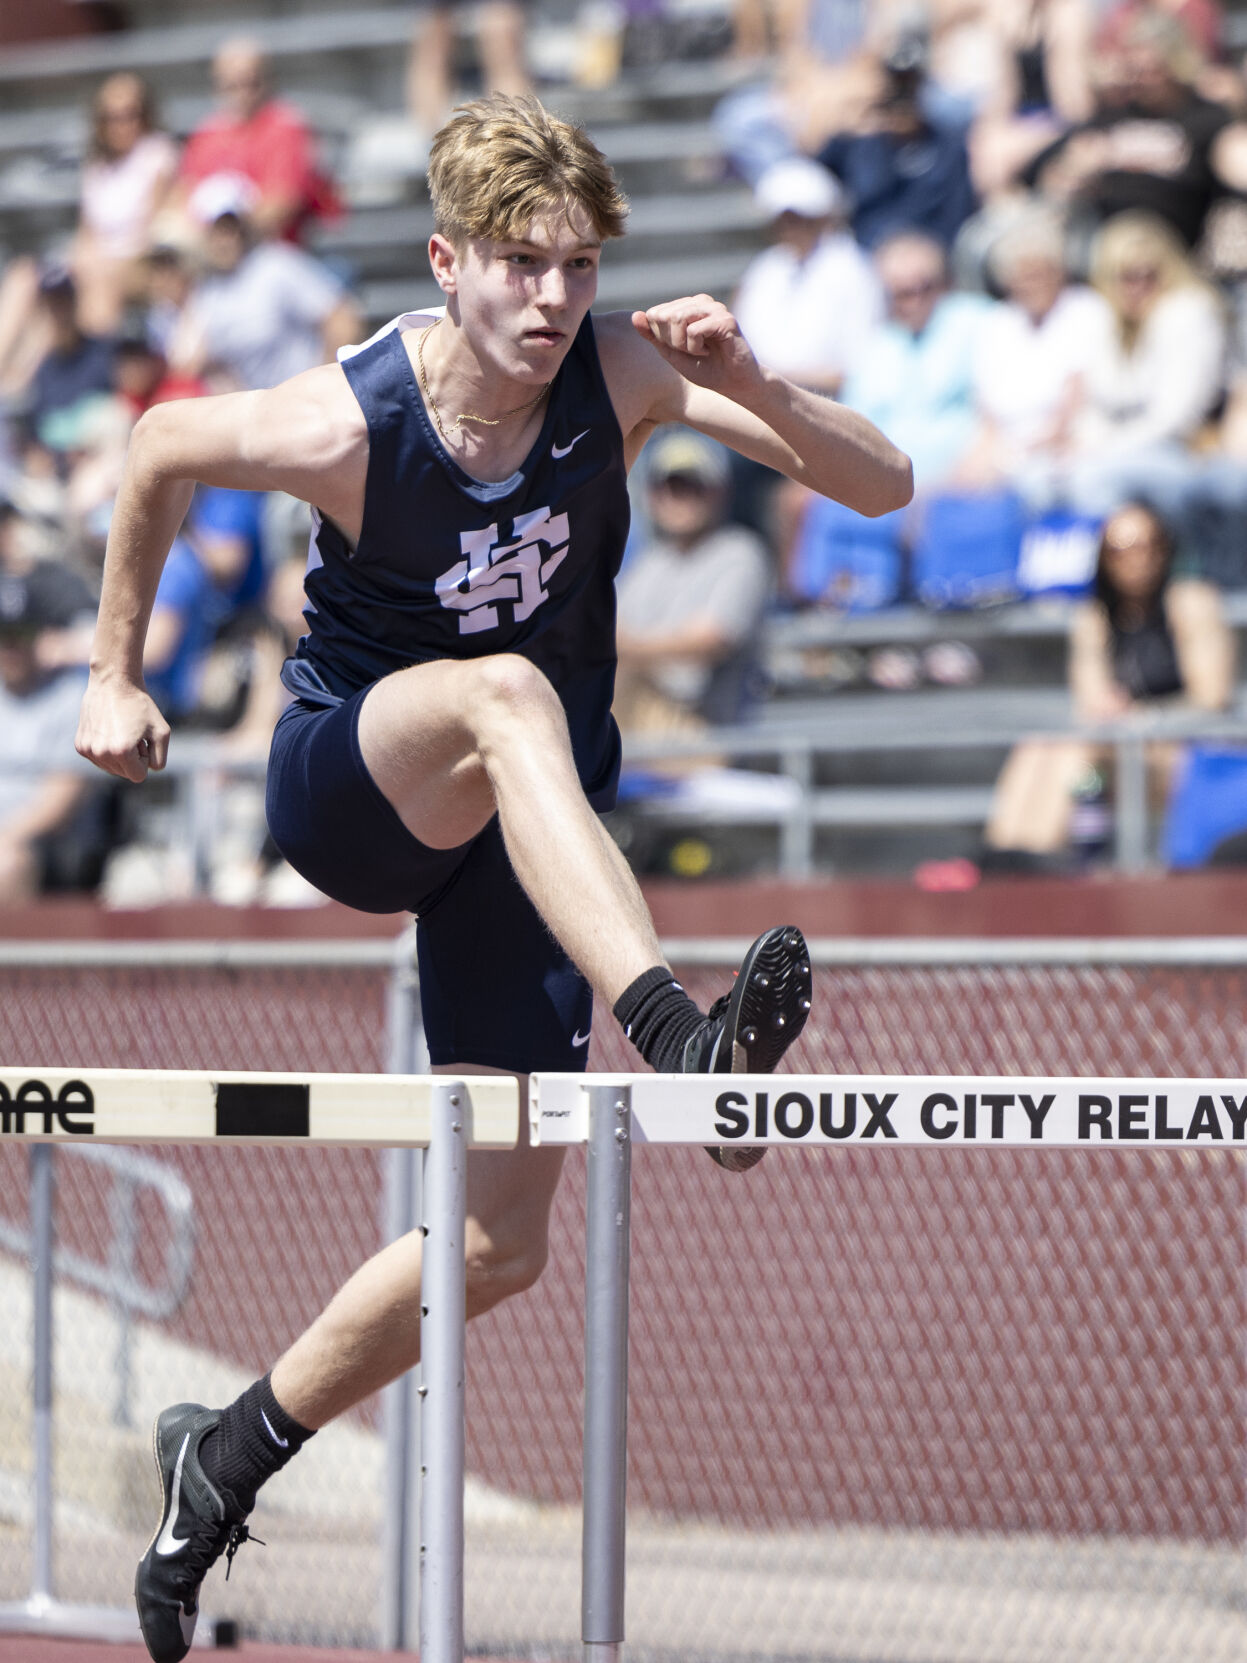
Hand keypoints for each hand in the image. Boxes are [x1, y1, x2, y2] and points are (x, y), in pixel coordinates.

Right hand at [76, 672, 169, 783]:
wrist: (113, 682)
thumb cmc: (140, 705)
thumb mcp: (162, 732)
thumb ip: (160, 759)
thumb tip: (149, 771)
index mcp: (122, 752)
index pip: (138, 776)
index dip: (145, 759)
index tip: (143, 741)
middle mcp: (101, 753)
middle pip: (124, 773)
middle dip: (132, 758)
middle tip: (133, 734)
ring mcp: (87, 750)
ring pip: (110, 768)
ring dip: (119, 755)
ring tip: (121, 732)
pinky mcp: (80, 745)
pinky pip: (99, 759)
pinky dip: (106, 750)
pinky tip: (108, 730)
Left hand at [631, 296, 761, 397]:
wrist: (734, 384)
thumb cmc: (705, 369)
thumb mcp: (672, 353)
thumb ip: (654, 336)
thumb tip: (634, 316)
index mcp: (687, 306)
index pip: (655, 314)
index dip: (661, 338)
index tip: (680, 349)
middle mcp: (700, 301)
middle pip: (664, 315)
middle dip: (671, 341)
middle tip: (690, 352)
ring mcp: (714, 307)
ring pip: (677, 318)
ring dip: (683, 345)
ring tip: (699, 352)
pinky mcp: (725, 318)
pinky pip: (693, 330)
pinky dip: (695, 348)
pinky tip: (709, 352)